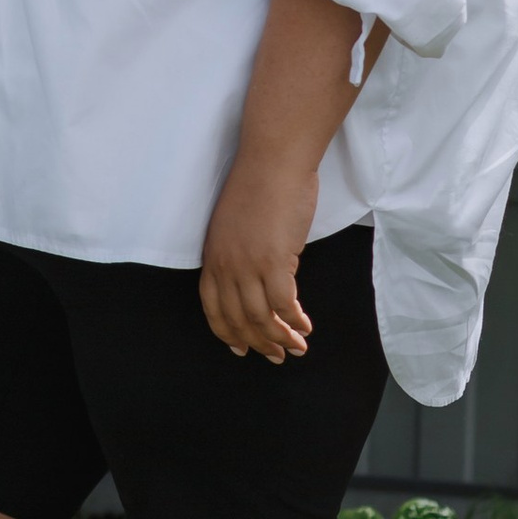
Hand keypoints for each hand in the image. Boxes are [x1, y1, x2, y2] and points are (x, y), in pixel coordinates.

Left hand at [198, 150, 319, 361]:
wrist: (273, 162)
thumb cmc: (260, 187)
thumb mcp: (235, 227)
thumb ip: (240, 257)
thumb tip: (260, 283)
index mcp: (212, 257)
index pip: (213, 309)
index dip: (228, 334)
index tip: (242, 350)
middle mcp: (225, 266)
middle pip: (238, 319)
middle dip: (258, 343)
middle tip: (277, 357)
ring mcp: (247, 265)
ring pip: (261, 317)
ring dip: (280, 338)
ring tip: (297, 347)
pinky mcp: (273, 261)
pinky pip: (284, 303)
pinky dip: (295, 320)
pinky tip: (305, 326)